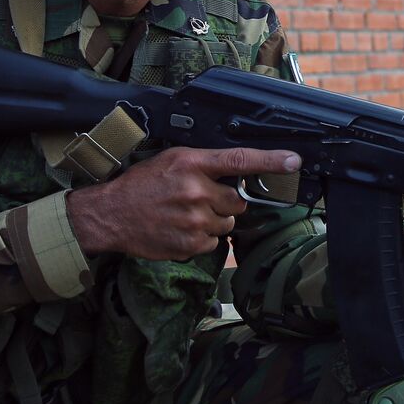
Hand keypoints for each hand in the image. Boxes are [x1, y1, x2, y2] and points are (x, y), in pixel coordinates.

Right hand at [68, 146, 300, 259]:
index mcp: (192, 163)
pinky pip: (214, 242)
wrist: (110, 215)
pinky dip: (202, 239)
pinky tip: (180, 229)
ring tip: (186, 215)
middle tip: (200, 200)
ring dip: (214, 221)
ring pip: (227, 224)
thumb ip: (204, 164)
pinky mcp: (191, 244)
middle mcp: (196, 191)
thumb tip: (236, 172)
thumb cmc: (140, 185)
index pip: (240, 160)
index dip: (271, 161)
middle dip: (226, 202)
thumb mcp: (171, 160)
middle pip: (238, 201)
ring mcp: (195, 220)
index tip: (293, 161)